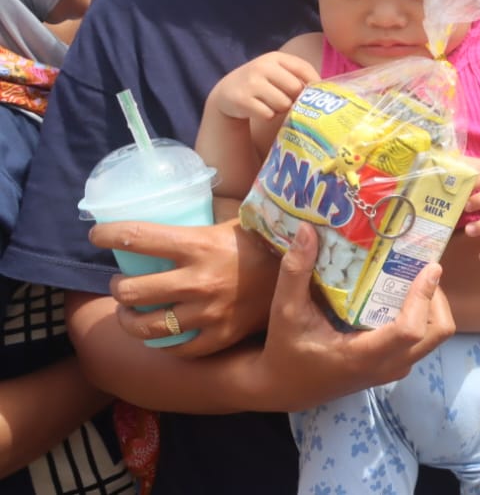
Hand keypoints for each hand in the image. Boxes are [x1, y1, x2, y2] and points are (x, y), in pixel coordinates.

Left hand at [101, 219, 277, 355]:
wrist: (304, 274)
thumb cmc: (265, 242)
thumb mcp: (232, 223)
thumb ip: (199, 225)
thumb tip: (171, 208)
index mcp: (198, 245)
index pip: (136, 237)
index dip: (107, 235)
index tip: (97, 235)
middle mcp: (197, 280)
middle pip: (130, 291)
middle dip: (117, 287)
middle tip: (121, 283)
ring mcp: (207, 313)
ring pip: (145, 327)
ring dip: (130, 319)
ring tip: (131, 313)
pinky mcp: (219, 336)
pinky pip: (177, 348)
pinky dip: (165, 342)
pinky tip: (164, 333)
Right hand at [211, 53, 319, 124]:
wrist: (227, 92)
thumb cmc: (261, 82)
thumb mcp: (277, 72)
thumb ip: (298, 75)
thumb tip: (326, 89)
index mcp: (275, 58)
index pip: (303, 68)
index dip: (313, 82)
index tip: (315, 93)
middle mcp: (262, 67)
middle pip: (296, 89)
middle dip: (294, 98)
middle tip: (286, 99)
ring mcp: (250, 83)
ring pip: (283, 104)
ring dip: (281, 109)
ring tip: (271, 104)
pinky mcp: (242, 100)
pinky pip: (268, 114)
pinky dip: (268, 115)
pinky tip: (260, 109)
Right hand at [249, 223, 452, 412]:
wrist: (285, 388)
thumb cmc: (285, 351)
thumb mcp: (285, 312)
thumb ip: (295, 272)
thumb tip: (306, 230)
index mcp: (362, 356)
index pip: (410, 330)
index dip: (423, 297)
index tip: (429, 267)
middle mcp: (386, 366)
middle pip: (436, 332)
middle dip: (436, 298)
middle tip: (422, 269)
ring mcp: (393, 370)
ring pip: (434, 337)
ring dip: (432, 307)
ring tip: (414, 278)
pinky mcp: (392, 367)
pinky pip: (423, 341)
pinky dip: (422, 317)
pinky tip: (403, 296)